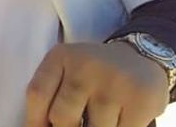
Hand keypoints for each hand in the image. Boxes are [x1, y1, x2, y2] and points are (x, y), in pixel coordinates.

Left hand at [24, 42, 168, 126]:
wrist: (141, 55)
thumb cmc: (93, 72)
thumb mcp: (66, 70)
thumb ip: (49, 96)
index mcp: (60, 57)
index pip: (37, 94)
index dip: (34, 121)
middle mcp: (84, 66)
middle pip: (62, 117)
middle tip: (75, 124)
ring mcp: (113, 83)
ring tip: (96, 119)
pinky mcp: (140, 100)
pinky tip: (118, 122)